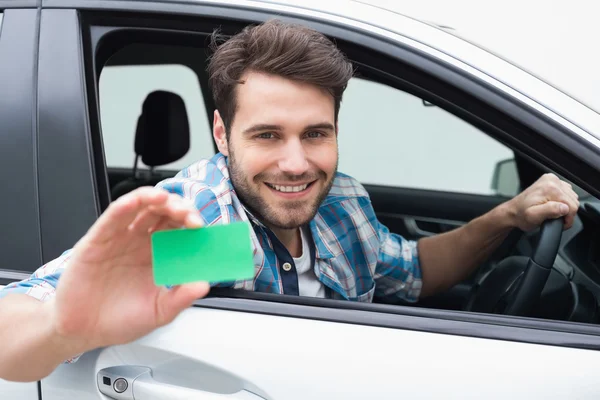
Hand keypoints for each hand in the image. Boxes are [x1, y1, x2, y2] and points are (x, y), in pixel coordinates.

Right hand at [49, 187, 208, 352]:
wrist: (83, 331)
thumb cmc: (119, 320)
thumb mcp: (158, 312)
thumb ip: (181, 298)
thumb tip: (204, 285)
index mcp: (157, 255)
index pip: (178, 228)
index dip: (190, 222)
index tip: (200, 227)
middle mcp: (139, 242)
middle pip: (162, 212)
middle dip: (178, 208)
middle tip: (188, 215)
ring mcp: (119, 239)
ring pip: (139, 207)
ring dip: (155, 199)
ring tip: (167, 201)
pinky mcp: (97, 241)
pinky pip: (112, 218)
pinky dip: (124, 206)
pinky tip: (136, 201)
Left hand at [507, 173, 579, 231]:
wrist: (513, 211)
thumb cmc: (521, 215)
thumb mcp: (534, 216)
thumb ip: (550, 211)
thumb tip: (564, 208)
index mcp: (549, 188)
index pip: (572, 205)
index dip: (567, 218)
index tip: (559, 222)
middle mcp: (551, 181)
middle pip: (573, 201)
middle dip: (566, 212)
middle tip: (554, 218)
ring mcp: (551, 180)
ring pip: (571, 197)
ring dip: (564, 206)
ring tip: (552, 212)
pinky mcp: (551, 182)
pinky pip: (566, 193)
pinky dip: (562, 201)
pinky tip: (552, 205)